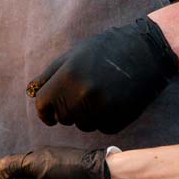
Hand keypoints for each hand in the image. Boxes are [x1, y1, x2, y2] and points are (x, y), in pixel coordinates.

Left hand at [30, 16, 176, 132]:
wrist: (147, 51)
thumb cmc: (107, 49)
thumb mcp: (74, 54)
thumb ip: (50, 75)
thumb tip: (31, 93)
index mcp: (69, 76)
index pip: (43, 105)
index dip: (44, 109)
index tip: (49, 111)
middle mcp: (84, 94)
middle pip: (63, 118)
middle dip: (67, 110)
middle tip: (82, 94)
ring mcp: (103, 108)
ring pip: (82, 125)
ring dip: (86, 116)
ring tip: (99, 96)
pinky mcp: (119, 119)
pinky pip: (102, 128)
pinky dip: (104, 119)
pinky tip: (112, 102)